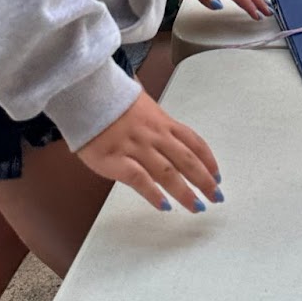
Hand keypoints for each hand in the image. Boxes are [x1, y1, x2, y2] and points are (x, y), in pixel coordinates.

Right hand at [78, 89, 221, 212]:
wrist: (85, 94)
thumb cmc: (112, 101)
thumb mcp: (142, 106)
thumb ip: (157, 125)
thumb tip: (170, 140)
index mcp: (162, 122)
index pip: (193, 142)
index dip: (208, 160)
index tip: (217, 176)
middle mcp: (154, 135)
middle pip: (187, 160)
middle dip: (204, 180)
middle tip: (216, 196)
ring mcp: (136, 147)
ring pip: (167, 172)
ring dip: (185, 191)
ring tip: (197, 206)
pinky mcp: (115, 160)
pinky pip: (139, 179)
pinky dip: (153, 193)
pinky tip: (164, 206)